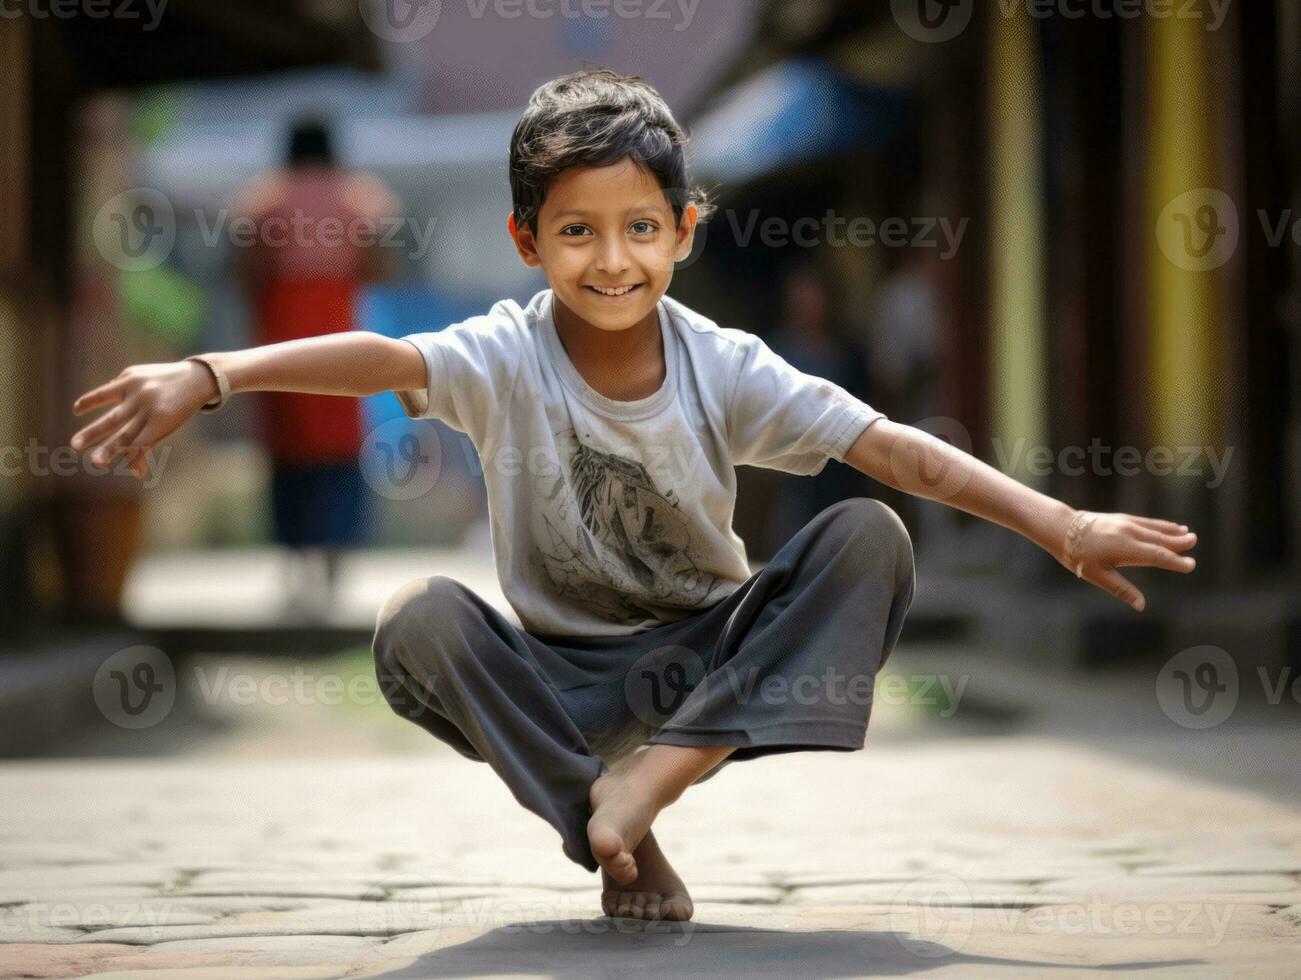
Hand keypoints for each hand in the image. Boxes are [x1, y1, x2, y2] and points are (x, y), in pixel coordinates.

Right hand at [70, 360, 218, 479]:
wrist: (194, 377)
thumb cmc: (178, 408)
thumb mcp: (168, 426)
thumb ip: (148, 444)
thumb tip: (135, 472)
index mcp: (162, 420)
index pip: (141, 443)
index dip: (132, 457)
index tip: (125, 471)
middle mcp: (149, 405)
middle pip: (124, 432)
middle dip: (107, 449)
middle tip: (93, 463)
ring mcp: (138, 390)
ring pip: (111, 413)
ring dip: (91, 430)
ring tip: (74, 445)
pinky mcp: (131, 376)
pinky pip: (108, 391)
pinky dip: (91, 400)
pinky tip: (77, 408)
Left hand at [1059, 511, 1196, 611]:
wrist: (1061, 529)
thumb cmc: (1078, 556)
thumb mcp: (1098, 576)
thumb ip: (1122, 589)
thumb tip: (1141, 606)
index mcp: (1125, 548)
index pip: (1157, 556)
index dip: (1175, 561)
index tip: (1191, 565)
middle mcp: (1129, 533)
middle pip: (1159, 539)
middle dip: (1178, 543)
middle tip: (1195, 542)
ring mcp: (1125, 523)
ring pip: (1154, 528)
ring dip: (1172, 531)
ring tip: (1188, 533)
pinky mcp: (1121, 518)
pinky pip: (1146, 522)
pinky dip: (1160, 525)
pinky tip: (1169, 526)